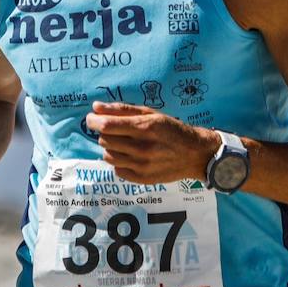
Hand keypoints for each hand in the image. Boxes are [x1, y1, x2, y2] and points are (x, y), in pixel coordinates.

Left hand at [85, 102, 217, 183]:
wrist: (195, 154)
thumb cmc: (172, 130)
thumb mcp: (152, 114)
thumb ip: (123, 110)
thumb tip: (96, 107)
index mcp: (145, 128)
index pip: (107, 126)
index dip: (94, 121)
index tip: (92, 118)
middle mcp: (142, 149)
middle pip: (105, 140)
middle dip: (105, 133)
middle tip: (115, 129)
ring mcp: (141, 166)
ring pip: (108, 156)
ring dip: (110, 148)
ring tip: (124, 143)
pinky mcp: (142, 179)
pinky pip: (117, 169)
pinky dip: (119, 161)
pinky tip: (131, 155)